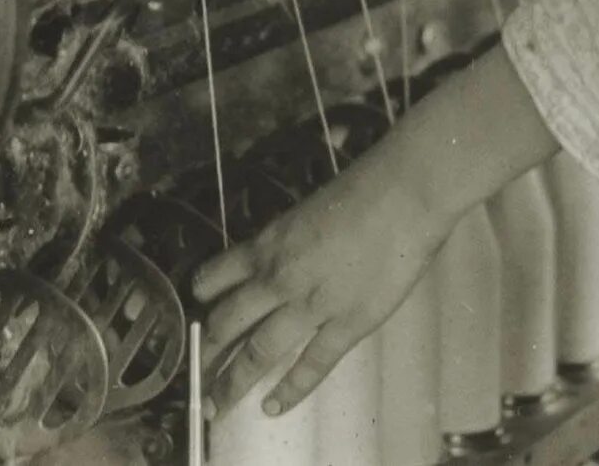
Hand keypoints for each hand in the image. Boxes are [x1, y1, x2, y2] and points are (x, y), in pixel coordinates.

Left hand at [191, 136, 454, 421]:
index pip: (215, 277)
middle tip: (196, 374)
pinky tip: (271, 407)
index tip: (197, 314)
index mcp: (267, 245)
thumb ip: (288, 244)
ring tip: (216, 403)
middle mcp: (278, 278)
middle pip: (228, 322)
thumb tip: (280, 264)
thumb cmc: (362, 191)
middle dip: (208, 352)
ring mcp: (310, 305)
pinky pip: (311, 365)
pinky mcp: (346, 325)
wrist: (403, 196)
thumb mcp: (306, 212)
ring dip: (233, 381)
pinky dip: (289, 390)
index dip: (201, 299)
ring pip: (258, 352)